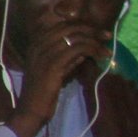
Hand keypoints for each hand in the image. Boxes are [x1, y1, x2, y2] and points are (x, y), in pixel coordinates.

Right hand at [4, 21, 110, 136]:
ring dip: (95, 42)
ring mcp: (44, 53)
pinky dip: (92, 50)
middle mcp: (39, 45)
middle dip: (92, 30)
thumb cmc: (43, 93)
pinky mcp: (53, 64)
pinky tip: (100, 56)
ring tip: (107, 50)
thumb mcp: (55, 71)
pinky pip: (77, 49)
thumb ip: (66, 59)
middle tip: (107, 36)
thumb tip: (83, 52)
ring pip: (76, 37)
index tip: (98, 32)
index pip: (62, 26)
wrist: (31, 110)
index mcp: (36, 44)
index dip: (82, 26)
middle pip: (70, 28)